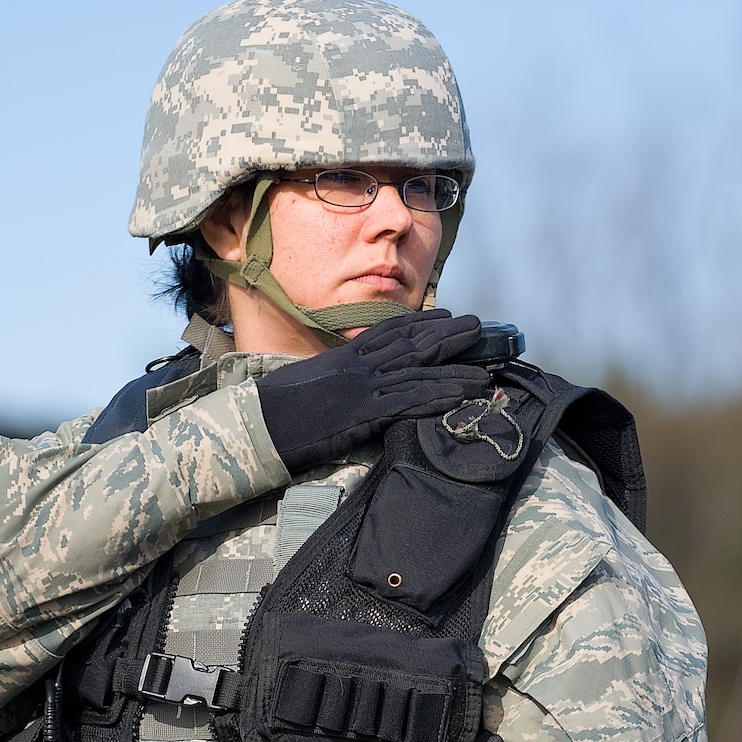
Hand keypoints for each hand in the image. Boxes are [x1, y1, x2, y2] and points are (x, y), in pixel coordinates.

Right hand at [257, 311, 490, 473]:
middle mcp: (357, 367)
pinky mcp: (365, 414)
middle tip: (478, 326)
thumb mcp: (303, 386)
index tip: (444, 316)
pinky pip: (411, 402)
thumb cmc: (271, 411)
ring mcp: (363, 388)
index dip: (419, 323)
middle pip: (412, 344)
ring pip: (419, 372)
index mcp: (342, 358)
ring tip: (485, 367)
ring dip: (455, 369)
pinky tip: (464, 395)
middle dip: (447, 335)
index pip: (388, 332)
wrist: (256, 425)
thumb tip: (338, 388)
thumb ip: (328, 382)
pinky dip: (441, 396)